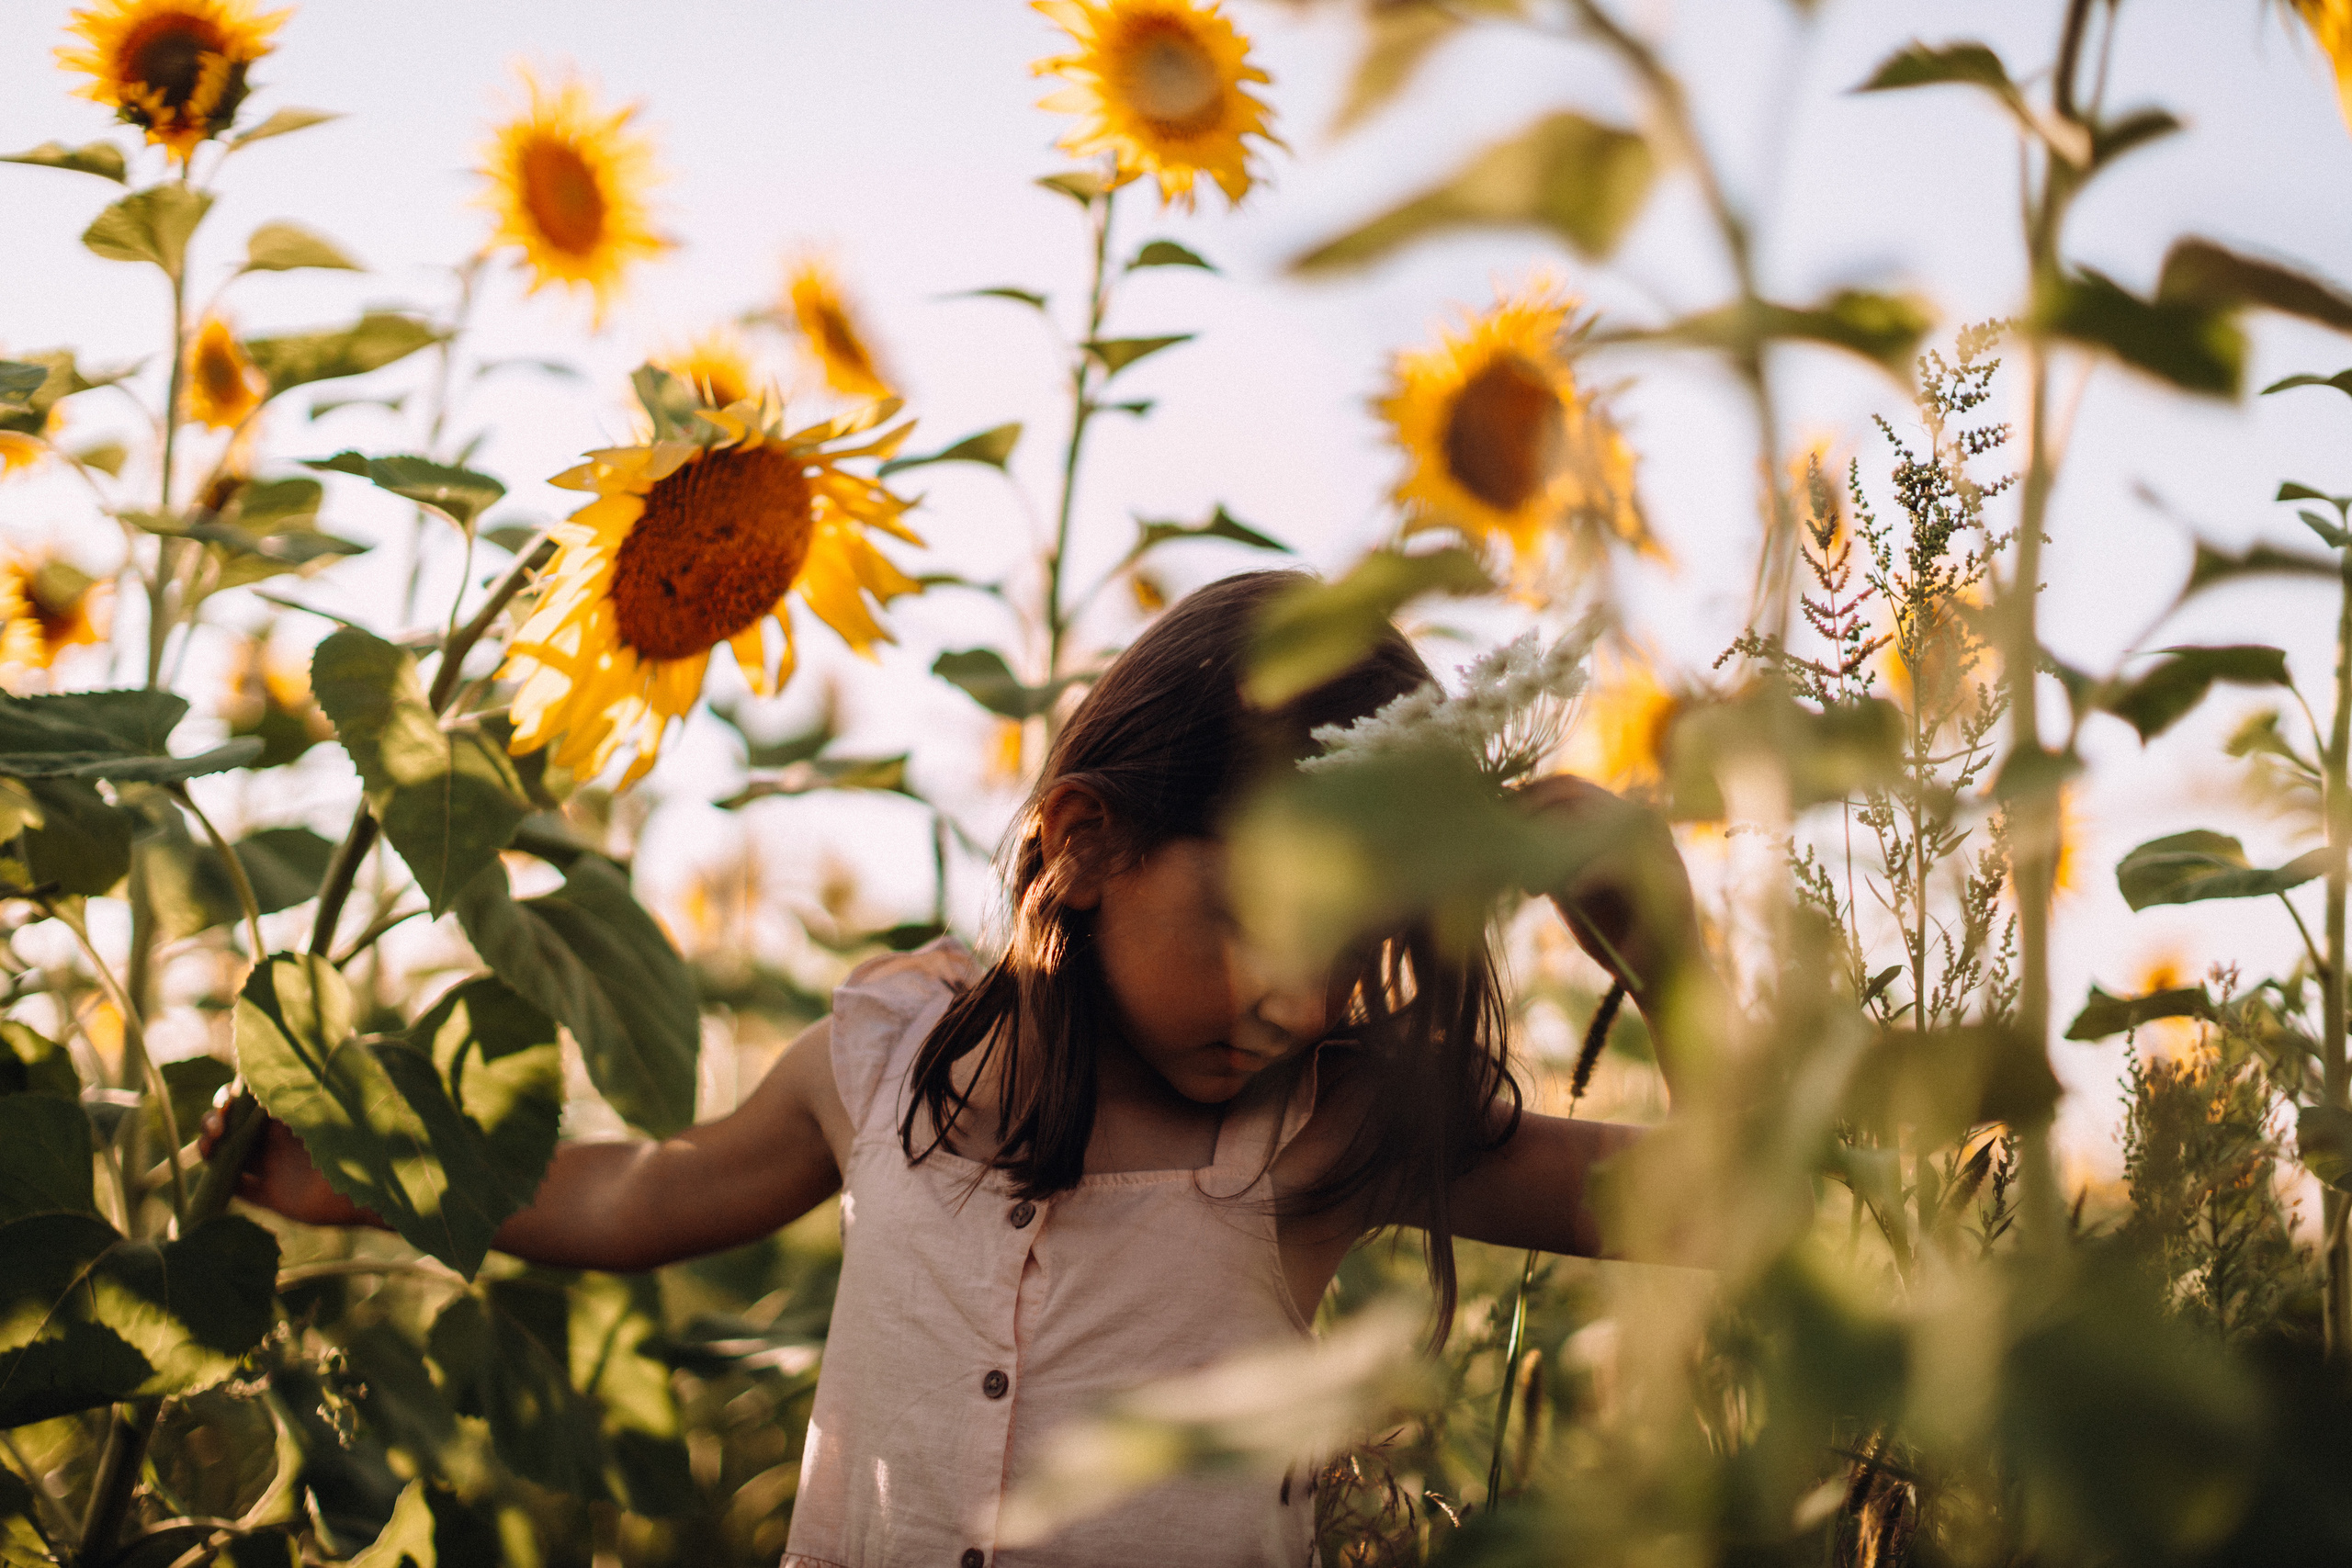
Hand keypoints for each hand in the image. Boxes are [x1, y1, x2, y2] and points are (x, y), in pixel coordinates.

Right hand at [198, 1097, 379, 1228]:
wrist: (374, 1186)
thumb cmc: (359, 1138)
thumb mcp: (334, 1104)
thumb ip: (312, 1082)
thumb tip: (305, 1048)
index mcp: (292, 1112)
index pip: (248, 1100)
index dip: (230, 1097)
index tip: (229, 1098)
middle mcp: (279, 1139)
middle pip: (230, 1126)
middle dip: (214, 1120)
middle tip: (217, 1125)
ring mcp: (274, 1168)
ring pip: (227, 1155)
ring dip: (208, 1148)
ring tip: (209, 1146)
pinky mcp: (273, 1197)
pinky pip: (237, 1189)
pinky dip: (219, 1182)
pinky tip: (218, 1173)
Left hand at [1516, 772, 1701, 1003]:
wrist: (1659, 981)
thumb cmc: (1612, 934)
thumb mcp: (1570, 889)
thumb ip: (1548, 857)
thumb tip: (1503, 833)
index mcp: (1620, 820)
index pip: (1569, 785)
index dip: (1527, 799)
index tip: (1494, 824)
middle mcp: (1642, 825)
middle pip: (1577, 794)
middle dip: (1532, 817)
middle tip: (1503, 847)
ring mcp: (1660, 851)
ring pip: (1596, 822)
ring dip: (1553, 849)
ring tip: (1531, 884)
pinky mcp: (1671, 883)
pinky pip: (1620, 863)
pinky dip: (1585, 875)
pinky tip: (1563, 892)